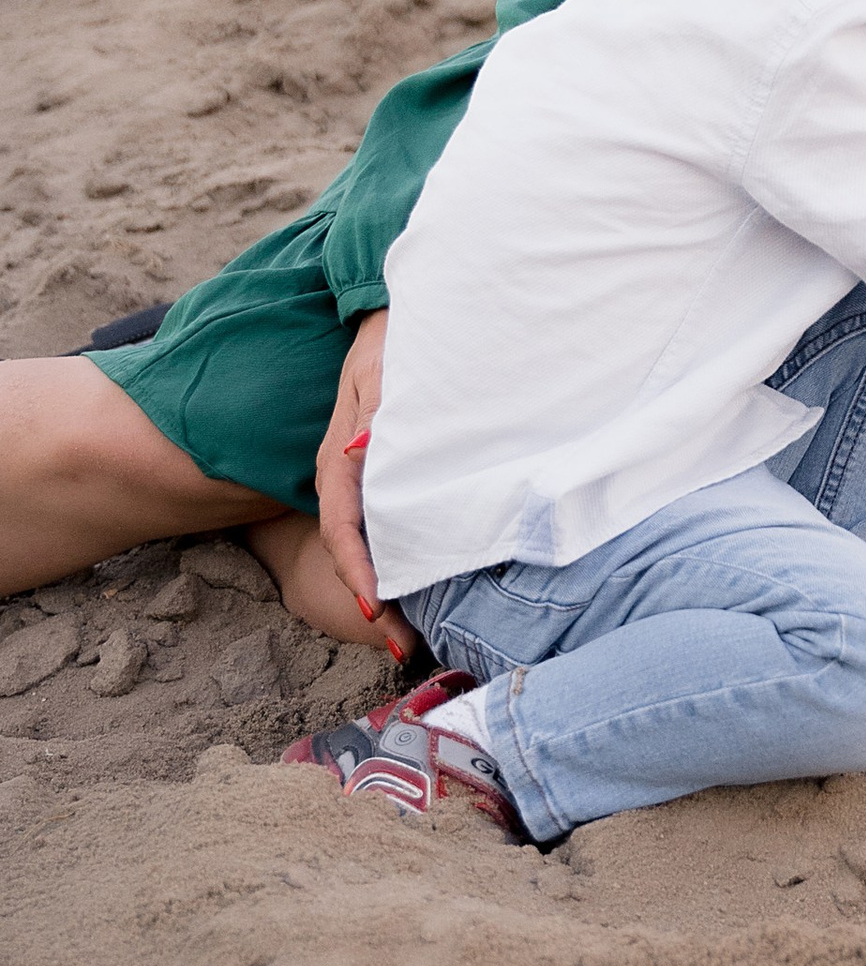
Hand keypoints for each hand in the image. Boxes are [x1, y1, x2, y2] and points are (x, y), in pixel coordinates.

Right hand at [316, 309, 401, 654]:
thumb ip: (373, 413)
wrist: (393, 318)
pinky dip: (403, 558)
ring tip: (413, 636)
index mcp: (340, 459)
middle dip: (377, 600)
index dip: (358, 571)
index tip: (376, 612)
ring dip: (391, 587)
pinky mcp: (387, 476)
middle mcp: (348, 476)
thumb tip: (358, 454)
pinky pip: (389, 525)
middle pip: (356, 549)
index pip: (343, 527)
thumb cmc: (392, 341)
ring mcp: (366, 479)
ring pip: (373, 542)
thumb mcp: (380, 371)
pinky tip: (426, 581)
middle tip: (404, 647)